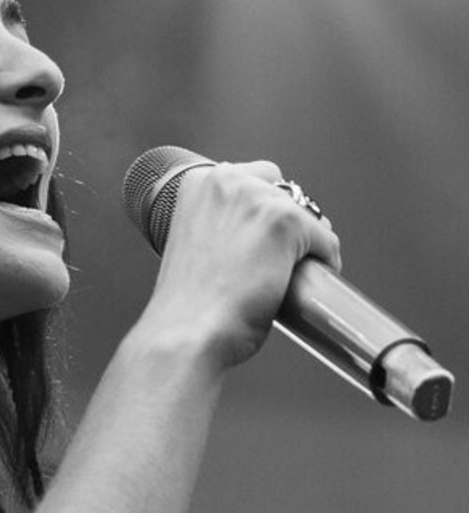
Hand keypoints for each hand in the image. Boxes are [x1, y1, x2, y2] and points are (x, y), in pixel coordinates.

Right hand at [141, 160, 341, 370]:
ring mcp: (258, 199)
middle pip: (284, 190)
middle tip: (279, 259)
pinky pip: (325, 239)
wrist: (187, 334)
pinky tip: (311, 285)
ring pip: (307, 214)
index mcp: (198, 182)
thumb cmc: (186, 307)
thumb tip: (257, 238)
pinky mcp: (286, 223)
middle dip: (287, 222)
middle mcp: (227, 181)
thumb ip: (219, 229)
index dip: (262, 211)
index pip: (252, 178)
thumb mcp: (194, 247)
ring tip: (294, 274)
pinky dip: (325, 261)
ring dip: (306, 242)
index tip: (261, 239)